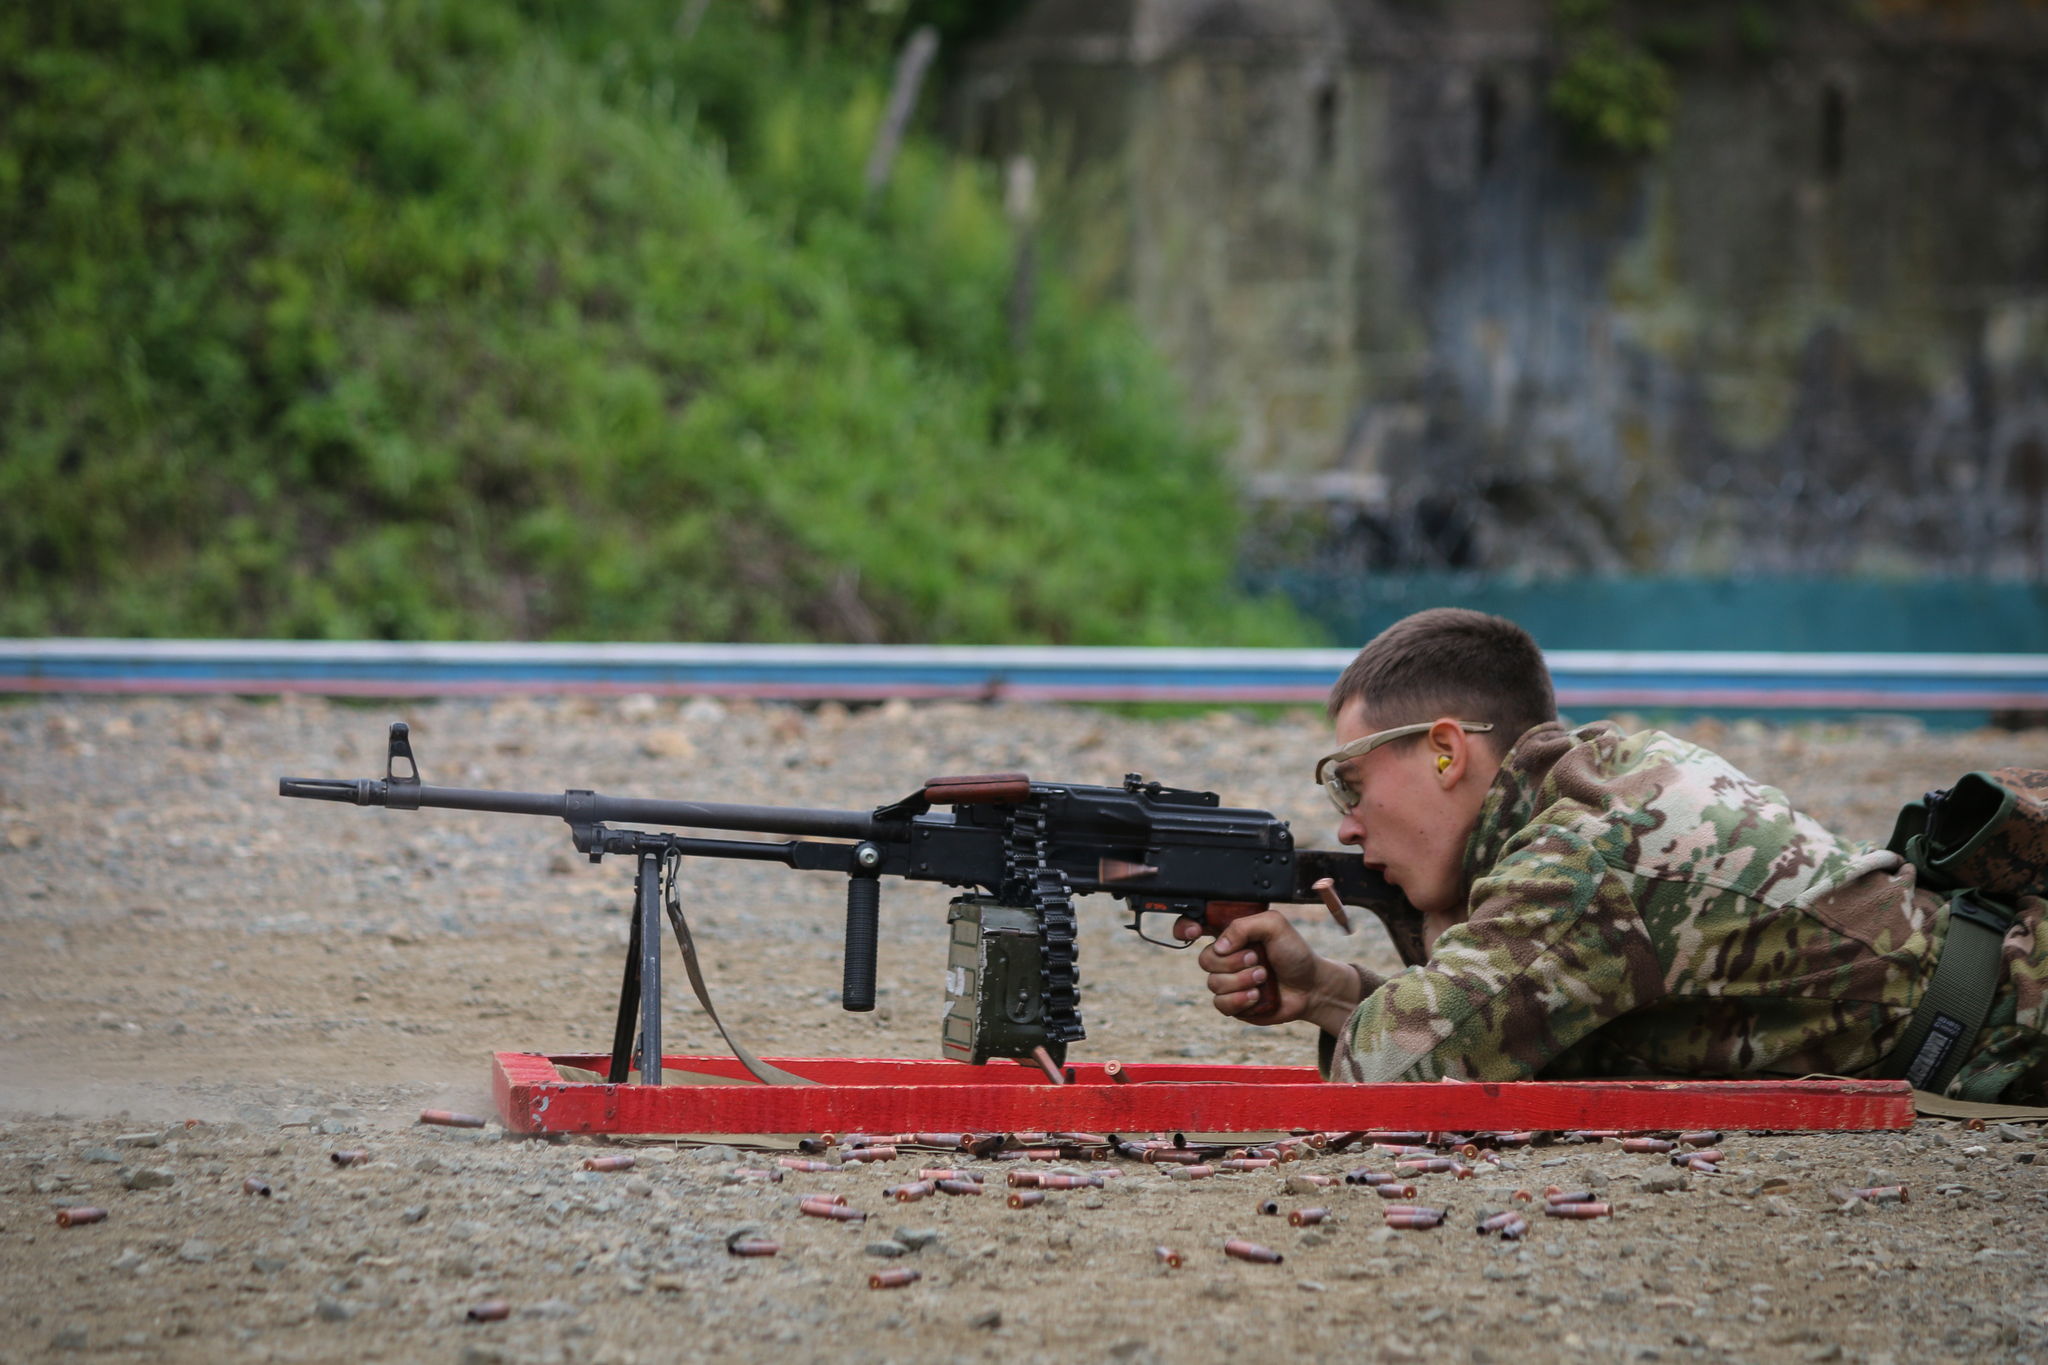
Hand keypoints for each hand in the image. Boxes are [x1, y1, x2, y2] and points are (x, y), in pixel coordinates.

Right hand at [1172, 910, 1368, 1034]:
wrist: (1310, 987)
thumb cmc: (1294, 953)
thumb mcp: (1275, 926)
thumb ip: (1245, 926)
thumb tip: (1219, 946)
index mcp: (1232, 934)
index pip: (1195, 925)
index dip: (1185, 927)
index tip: (1195, 933)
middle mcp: (1226, 956)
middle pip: (1204, 958)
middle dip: (1233, 961)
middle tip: (1257, 958)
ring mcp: (1228, 981)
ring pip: (1213, 983)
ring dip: (1242, 980)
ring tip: (1264, 977)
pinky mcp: (1232, 1004)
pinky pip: (1220, 1003)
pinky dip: (1241, 999)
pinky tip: (1257, 995)